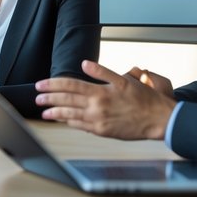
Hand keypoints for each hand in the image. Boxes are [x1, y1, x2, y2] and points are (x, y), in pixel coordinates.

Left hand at [35, 60, 174, 139]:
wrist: (159, 120)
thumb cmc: (144, 99)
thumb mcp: (125, 80)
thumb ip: (102, 72)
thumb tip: (84, 64)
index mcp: (100, 92)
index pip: (69, 86)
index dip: (52, 85)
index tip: (40, 85)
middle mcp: (96, 107)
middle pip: (66, 101)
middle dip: (49, 99)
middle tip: (37, 97)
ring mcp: (98, 121)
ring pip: (70, 116)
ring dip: (55, 113)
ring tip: (44, 112)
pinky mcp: (103, 132)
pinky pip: (82, 126)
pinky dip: (70, 123)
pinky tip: (64, 120)